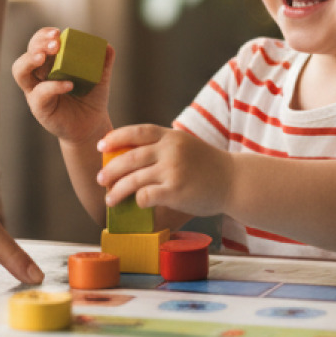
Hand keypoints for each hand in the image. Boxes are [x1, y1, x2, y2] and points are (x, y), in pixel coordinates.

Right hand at [11, 27, 113, 143]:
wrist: (91, 125)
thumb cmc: (91, 98)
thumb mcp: (100, 77)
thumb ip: (104, 62)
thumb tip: (107, 46)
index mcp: (50, 63)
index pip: (39, 43)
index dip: (44, 35)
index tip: (58, 32)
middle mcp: (38, 75)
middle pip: (27, 53)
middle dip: (38, 44)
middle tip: (55, 43)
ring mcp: (35, 91)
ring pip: (20, 71)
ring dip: (30, 60)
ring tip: (44, 56)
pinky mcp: (39, 108)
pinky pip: (40, 94)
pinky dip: (53, 86)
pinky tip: (69, 84)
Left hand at [96, 125, 234, 218]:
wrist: (235, 181)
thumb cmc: (208, 166)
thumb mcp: (186, 145)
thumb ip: (164, 147)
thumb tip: (130, 158)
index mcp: (171, 136)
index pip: (137, 131)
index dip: (116, 137)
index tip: (101, 146)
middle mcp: (170, 150)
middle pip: (129, 157)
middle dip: (110, 170)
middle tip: (100, 179)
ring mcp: (173, 170)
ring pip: (133, 179)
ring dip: (117, 191)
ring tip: (110, 199)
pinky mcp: (175, 191)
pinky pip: (146, 196)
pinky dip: (138, 201)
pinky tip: (138, 204)